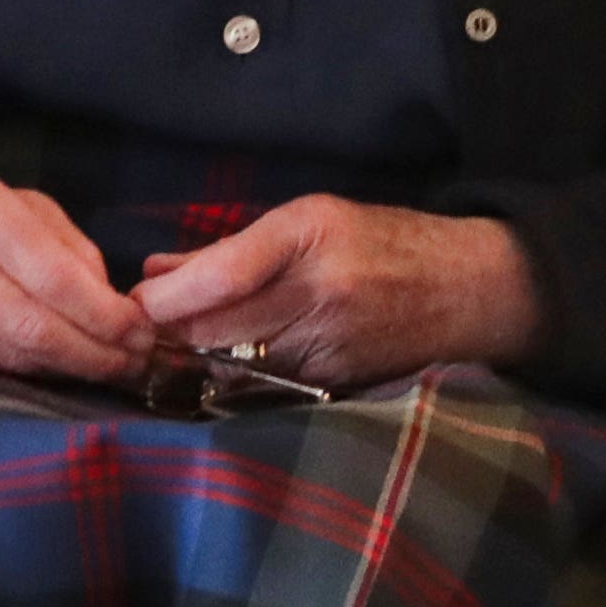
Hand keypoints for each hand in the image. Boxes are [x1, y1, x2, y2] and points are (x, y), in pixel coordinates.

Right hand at [0, 169, 155, 383]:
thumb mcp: (20, 206)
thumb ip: (70, 247)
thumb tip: (113, 305)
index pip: (48, 271)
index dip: (101, 310)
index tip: (140, 329)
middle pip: (32, 325)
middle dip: (94, 351)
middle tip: (136, 362)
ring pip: (13, 355)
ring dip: (71, 368)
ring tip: (112, 367)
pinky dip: (35, 375)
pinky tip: (62, 370)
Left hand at [130, 197, 536, 395]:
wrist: (470, 290)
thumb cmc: (384, 240)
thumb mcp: (311, 219)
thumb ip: (232, 248)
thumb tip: (156, 270)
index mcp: (312, 234)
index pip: (221, 274)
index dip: (167, 296)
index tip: (135, 301)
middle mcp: (320, 292)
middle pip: (217, 329)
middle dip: (169, 333)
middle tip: (137, 329)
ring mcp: (329, 346)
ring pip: (234, 365)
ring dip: (195, 360)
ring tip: (169, 349)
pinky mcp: (336, 385)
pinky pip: (264, 387)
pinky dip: (233, 378)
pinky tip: (218, 368)